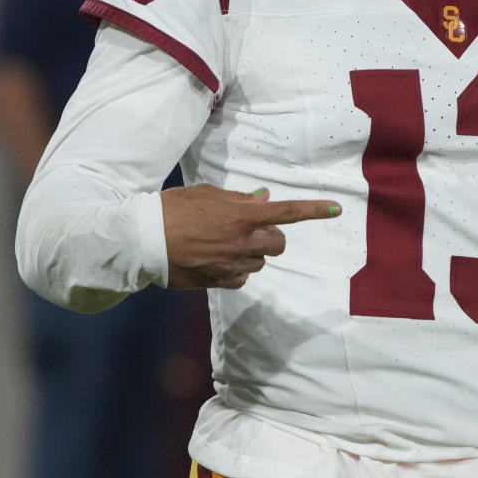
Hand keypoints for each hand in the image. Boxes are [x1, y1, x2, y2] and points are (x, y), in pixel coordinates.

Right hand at [161, 184, 340, 289]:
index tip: (336, 208)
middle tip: (250, 228)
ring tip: (224, 243)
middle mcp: (241, 243)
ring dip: (251, 252)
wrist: (141, 240)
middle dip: (271, 236)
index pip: (286, 212)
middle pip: (278, 243)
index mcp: (241, 216)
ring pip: (259, 262)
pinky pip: (241, 278)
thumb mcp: (205, 195)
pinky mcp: (218, 282)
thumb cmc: (171, 209)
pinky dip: (236, 269)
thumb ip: (237, 199)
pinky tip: (216, 260)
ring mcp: (231, 266)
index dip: (314, 210)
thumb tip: (262, 199)